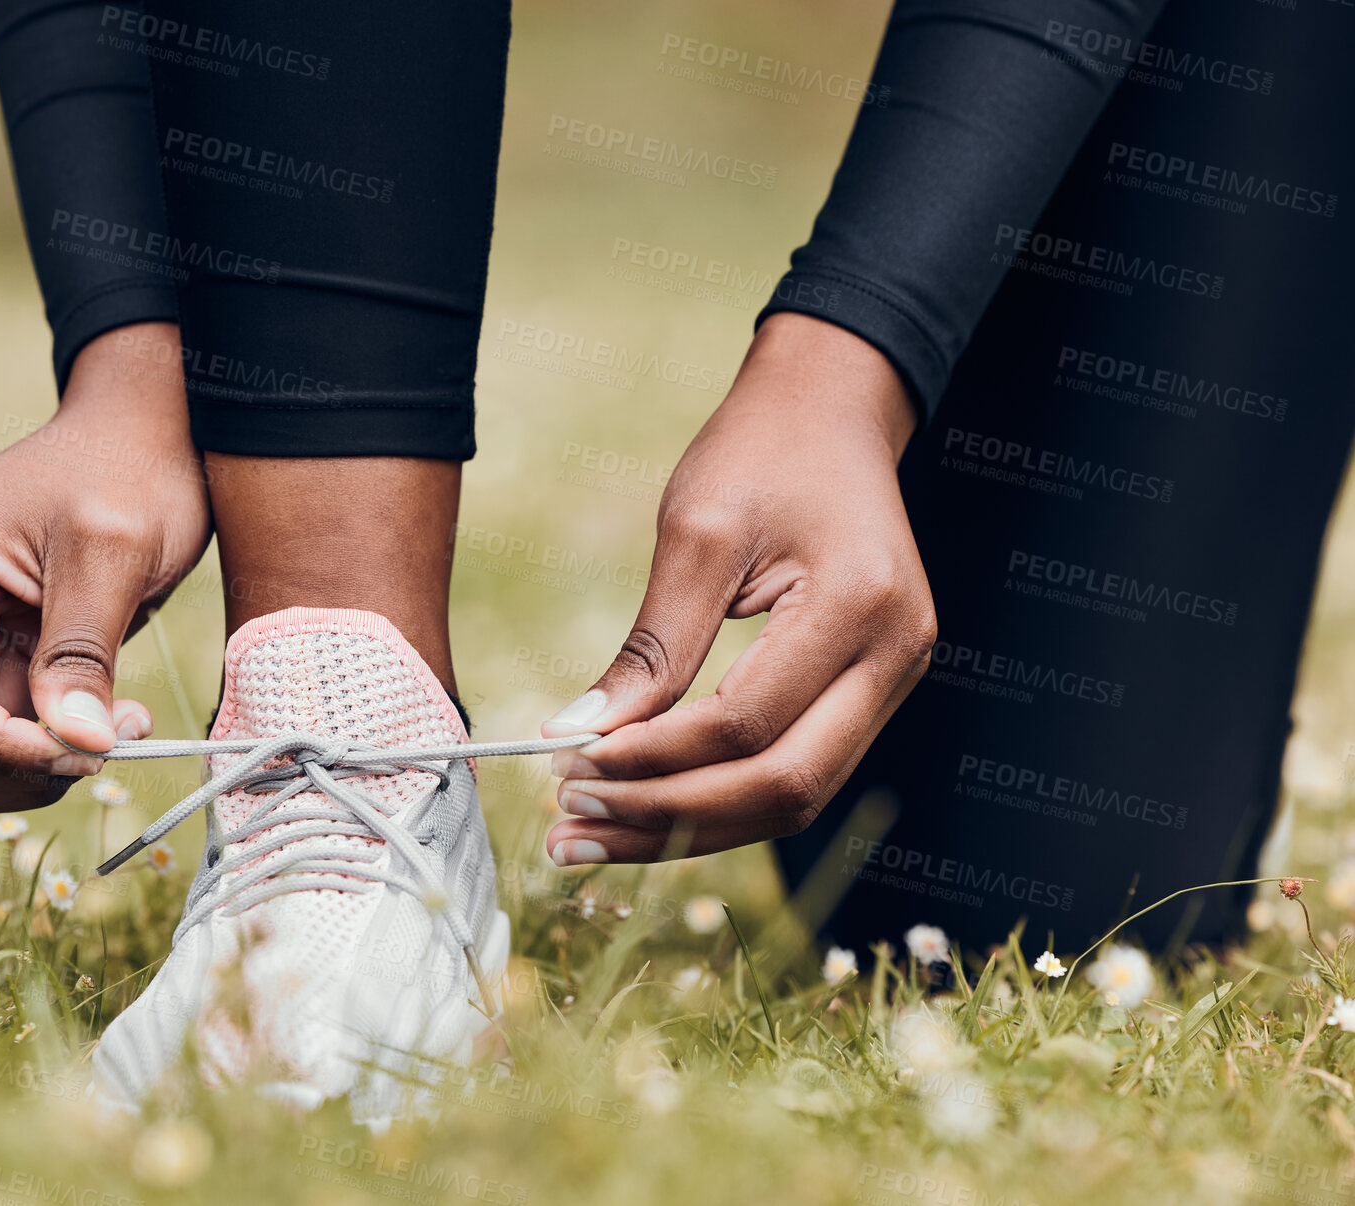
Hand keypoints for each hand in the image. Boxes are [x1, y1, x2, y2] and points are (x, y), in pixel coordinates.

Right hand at [0, 323, 210, 810]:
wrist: (147, 436)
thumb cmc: (131, 469)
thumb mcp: (116, 549)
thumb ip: (84, 647)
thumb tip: (73, 745)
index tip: (83, 753)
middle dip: (11, 765)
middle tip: (106, 741)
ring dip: (31, 767)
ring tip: (114, 728)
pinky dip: (49, 748)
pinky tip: (110, 718)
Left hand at [540, 313, 935, 863]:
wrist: (831, 410)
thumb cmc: (762, 452)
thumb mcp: (696, 532)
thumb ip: (651, 644)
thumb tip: (580, 735)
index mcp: (860, 606)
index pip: (747, 723)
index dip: (654, 758)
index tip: (569, 765)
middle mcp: (897, 658)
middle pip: (785, 787)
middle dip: (670, 818)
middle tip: (571, 825)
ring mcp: (894, 681)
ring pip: (794, 799)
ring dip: (690, 827)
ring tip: (592, 836)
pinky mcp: (870, 692)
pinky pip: (796, 770)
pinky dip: (718, 798)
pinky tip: (645, 806)